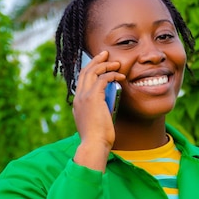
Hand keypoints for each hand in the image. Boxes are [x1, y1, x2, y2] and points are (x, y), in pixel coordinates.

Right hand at [72, 51, 124, 170]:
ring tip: (116, 63)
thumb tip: (108, 105)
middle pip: (85, 72)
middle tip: (105, 53)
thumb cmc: (97, 138)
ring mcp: (84, 97)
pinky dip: (112, 75)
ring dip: (105, 65)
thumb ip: (99, 111)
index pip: (82, 80)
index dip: (90, 70)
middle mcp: (78, 97)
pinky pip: (103, 79)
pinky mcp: (93, 98)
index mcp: (78, 102)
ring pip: (93, 72)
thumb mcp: (96, 121)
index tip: (99, 64)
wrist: (94, 144)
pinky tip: (120, 76)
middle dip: (96, 60)